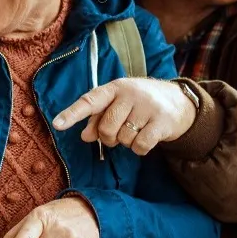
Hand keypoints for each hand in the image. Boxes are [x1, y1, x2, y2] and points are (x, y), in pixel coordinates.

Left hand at [53, 78, 196, 155]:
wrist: (179, 101)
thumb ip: (98, 118)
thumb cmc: (140, 104)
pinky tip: (146, 138)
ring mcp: (147, 107)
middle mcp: (130, 94)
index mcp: (115, 87)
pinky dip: (140, 149)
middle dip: (109, 137)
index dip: (72, 113)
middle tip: (120, 131)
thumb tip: (84, 136)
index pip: (90, 101)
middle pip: (106, 128)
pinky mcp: (162, 122)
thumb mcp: (118, 104)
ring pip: (123, 139)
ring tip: (137, 130)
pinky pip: (140, 146)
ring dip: (127, 142)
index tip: (57, 124)